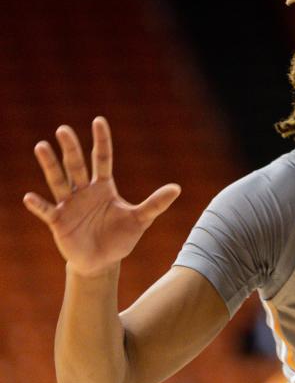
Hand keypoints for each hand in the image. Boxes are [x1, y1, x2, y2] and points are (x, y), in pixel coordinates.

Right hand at [23, 117, 180, 276]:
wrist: (102, 261)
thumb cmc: (120, 238)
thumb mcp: (140, 220)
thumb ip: (155, 204)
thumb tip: (177, 188)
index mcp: (103, 187)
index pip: (102, 158)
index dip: (101, 141)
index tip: (98, 121)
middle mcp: (84, 191)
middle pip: (77, 165)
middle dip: (71, 148)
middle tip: (63, 129)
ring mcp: (69, 205)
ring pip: (58, 181)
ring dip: (50, 165)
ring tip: (42, 147)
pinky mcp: (58, 222)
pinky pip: (47, 211)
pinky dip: (39, 205)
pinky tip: (30, 197)